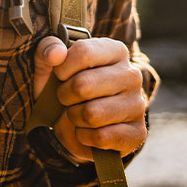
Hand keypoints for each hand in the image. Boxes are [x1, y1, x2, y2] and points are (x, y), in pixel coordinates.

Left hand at [32, 35, 146, 162]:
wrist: (72, 124)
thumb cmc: (64, 86)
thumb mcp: (49, 63)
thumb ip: (47, 48)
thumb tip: (56, 53)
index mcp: (115, 51)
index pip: (84, 52)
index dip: (62, 68)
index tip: (60, 75)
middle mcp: (132, 75)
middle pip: (83, 85)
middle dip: (64, 96)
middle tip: (68, 97)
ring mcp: (138, 104)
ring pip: (92, 114)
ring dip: (74, 117)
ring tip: (77, 113)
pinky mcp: (138, 132)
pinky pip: (101, 137)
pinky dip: (85, 137)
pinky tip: (88, 130)